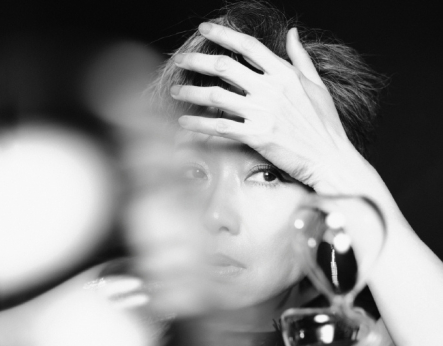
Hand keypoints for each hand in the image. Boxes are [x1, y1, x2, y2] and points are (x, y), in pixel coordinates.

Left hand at [170, 22, 350, 191]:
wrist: (329, 157)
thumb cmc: (325, 124)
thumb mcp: (316, 85)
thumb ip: (300, 58)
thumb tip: (291, 32)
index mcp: (284, 73)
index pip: (247, 45)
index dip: (222, 34)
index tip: (204, 30)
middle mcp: (270, 88)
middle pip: (224, 66)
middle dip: (197, 61)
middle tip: (179, 61)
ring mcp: (262, 112)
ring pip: (216, 95)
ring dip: (191, 92)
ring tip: (174, 90)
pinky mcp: (256, 135)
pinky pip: (220, 126)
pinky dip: (199, 123)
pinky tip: (184, 121)